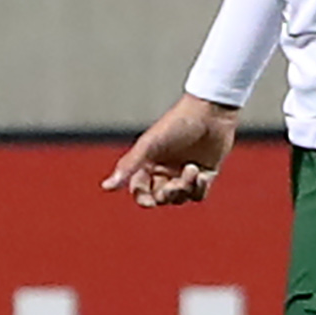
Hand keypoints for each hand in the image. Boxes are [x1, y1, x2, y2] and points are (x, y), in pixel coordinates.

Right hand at [103, 94, 238, 208]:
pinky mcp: (204, 174)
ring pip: (180, 197)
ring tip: (192, 170)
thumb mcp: (149, 146)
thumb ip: (128, 167)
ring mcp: (184, 173)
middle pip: (160, 198)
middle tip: (174, 185)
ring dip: (185, 188)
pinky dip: (198, 188)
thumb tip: (105, 187)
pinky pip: (198, 194)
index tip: (150, 201)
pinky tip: (202, 174)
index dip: (143, 198)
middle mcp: (165, 170)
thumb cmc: (176, 124)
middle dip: (167, 195)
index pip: (140, 190)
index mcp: (149, 163)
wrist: (209, 112)